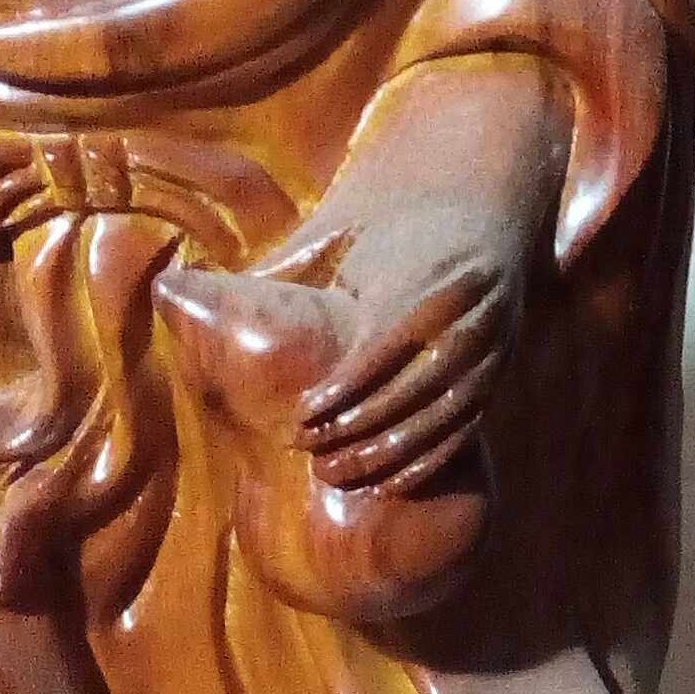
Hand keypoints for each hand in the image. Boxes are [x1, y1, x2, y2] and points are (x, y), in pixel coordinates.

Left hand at [160, 219, 525, 502]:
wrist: (482, 211)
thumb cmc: (393, 228)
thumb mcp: (343, 233)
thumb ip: (286, 265)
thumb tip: (193, 284)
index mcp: (424, 274)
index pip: (385, 343)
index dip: (347, 387)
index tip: (303, 418)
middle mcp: (465, 310)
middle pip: (415, 385)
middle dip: (363, 426)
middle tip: (313, 456)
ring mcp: (491, 341)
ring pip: (445, 411)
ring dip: (394, 451)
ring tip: (342, 475)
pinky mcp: (501, 366)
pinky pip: (468, 423)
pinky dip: (432, 457)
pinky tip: (392, 482)